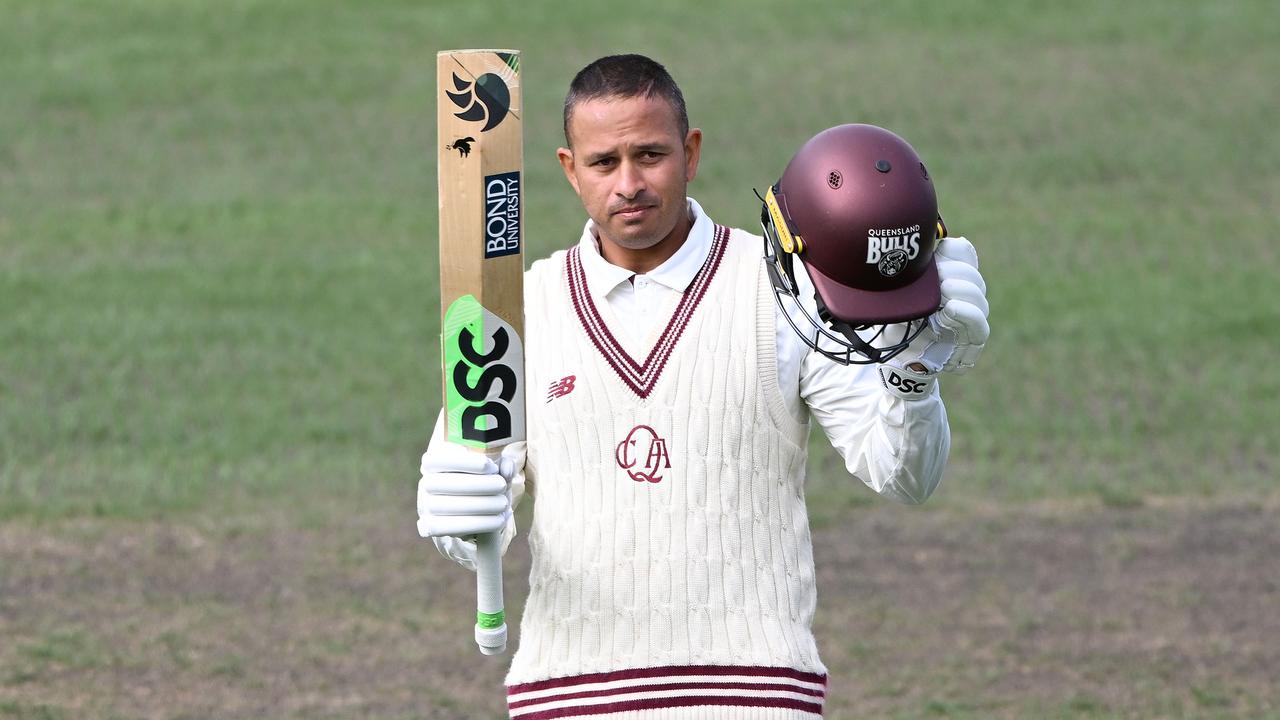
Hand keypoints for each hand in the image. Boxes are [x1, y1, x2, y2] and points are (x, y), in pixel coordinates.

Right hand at [417, 414, 525, 569]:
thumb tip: (507, 468)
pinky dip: (478, 524)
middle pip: (446, 483)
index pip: (439, 458)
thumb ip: (500, 464)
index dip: (464, 462)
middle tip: (502, 486)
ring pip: (448, 506)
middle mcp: (425, 482)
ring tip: (503, 503)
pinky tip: (498, 520)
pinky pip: (449, 528)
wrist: (470, 508)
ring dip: (481, 506)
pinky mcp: (431, 526)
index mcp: (433, 461)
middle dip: (478, 484)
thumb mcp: (492, 469)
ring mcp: (426, 505)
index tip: (491, 466)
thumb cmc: (482, 481)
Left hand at [879, 237, 989, 397]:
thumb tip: (914, 243)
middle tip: (936, 275)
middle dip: (954, 270)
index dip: (953, 250)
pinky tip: (950, 308)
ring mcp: (972, 317)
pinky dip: (967, 313)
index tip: (937, 251)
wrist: (897, 359)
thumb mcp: (898, 290)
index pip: (965, 254)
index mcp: (952, 276)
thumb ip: (908, 269)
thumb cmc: (899, 321)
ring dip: (961, 288)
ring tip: (944, 288)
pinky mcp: (973, 340)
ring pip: (979, 295)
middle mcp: (967, 295)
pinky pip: (979, 324)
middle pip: (972, 274)